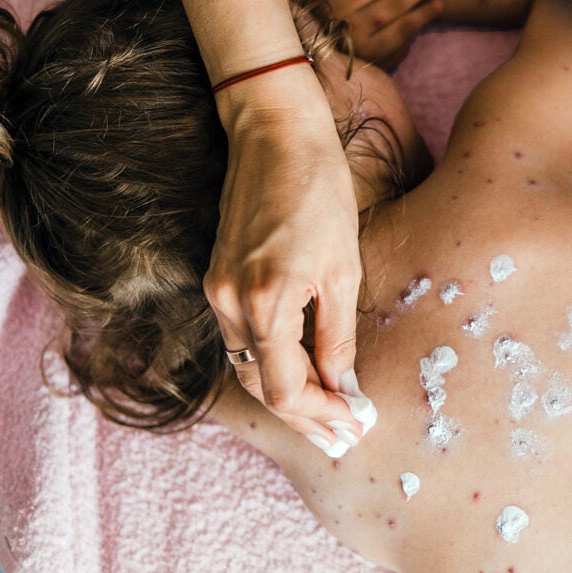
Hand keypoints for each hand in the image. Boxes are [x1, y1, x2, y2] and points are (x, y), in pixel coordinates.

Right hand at [205, 70, 368, 456]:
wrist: (275, 134)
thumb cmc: (319, 193)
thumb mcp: (344, 269)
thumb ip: (337, 337)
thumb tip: (344, 388)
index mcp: (265, 303)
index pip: (285, 390)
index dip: (320, 415)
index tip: (354, 426)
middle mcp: (229, 303)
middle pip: (260, 387)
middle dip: (303, 417)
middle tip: (342, 438)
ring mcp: (217, 291)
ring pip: (248, 366)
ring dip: (287, 395)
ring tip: (328, 417)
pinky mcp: (217, 278)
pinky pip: (241, 339)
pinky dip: (271, 363)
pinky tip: (303, 374)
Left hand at [315, 0, 442, 68]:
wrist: (297, 44)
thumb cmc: (343, 54)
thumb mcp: (369, 64)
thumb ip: (393, 52)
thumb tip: (415, 31)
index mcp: (367, 50)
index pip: (401, 31)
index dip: (422, 16)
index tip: (439, 3)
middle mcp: (353, 28)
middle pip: (391, 6)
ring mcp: (337, 5)